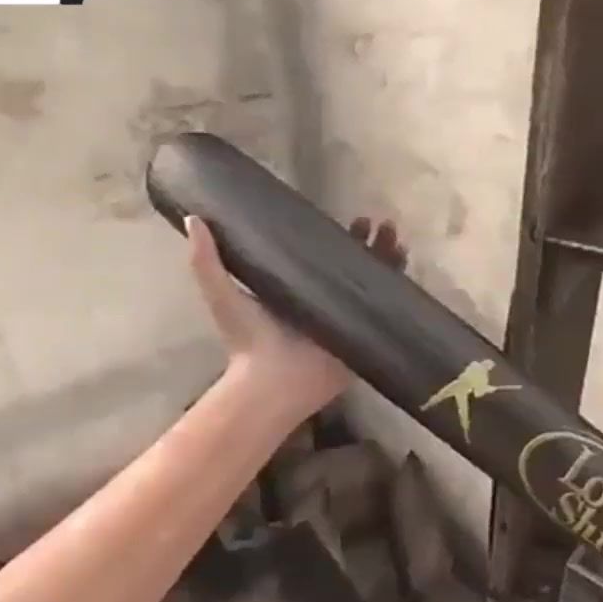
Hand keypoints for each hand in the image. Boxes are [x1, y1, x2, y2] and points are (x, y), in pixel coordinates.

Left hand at [185, 214, 407, 407]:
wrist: (269, 384)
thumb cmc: (247, 340)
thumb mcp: (222, 294)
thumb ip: (207, 261)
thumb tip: (194, 218)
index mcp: (298, 288)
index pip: (326, 254)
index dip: (343, 236)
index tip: (354, 218)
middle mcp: (325, 301)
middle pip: (357, 265)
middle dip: (373, 244)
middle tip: (382, 225)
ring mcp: (347, 320)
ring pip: (376, 283)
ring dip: (389, 261)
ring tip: (397, 241)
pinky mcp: (362, 339)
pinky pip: (386, 314)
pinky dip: (400, 293)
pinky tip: (408, 271)